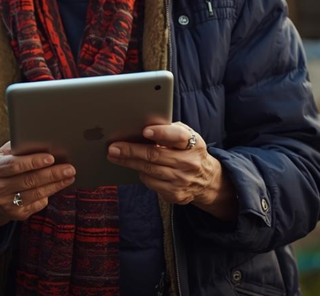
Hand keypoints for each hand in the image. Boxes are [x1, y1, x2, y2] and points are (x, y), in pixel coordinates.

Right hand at [0, 141, 75, 229]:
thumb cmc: (1, 170)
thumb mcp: (2, 156)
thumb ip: (17, 149)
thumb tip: (41, 142)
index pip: (14, 165)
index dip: (33, 161)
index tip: (51, 158)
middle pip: (28, 180)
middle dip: (52, 174)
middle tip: (69, 168)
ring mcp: (6, 203)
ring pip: (36, 193)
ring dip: (55, 184)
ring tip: (69, 176)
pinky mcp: (16, 214)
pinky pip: (38, 203)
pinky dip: (50, 194)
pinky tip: (58, 186)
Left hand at [107, 122, 236, 219]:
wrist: (207, 180)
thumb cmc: (188, 151)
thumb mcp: (186, 137)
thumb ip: (169, 130)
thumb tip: (141, 125)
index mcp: (193, 143)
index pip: (178, 136)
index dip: (161, 133)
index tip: (145, 132)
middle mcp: (189, 162)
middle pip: (155, 155)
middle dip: (131, 150)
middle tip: (113, 147)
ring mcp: (183, 180)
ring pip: (149, 170)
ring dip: (128, 162)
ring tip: (113, 156)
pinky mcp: (176, 194)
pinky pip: (151, 183)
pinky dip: (141, 174)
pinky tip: (135, 167)